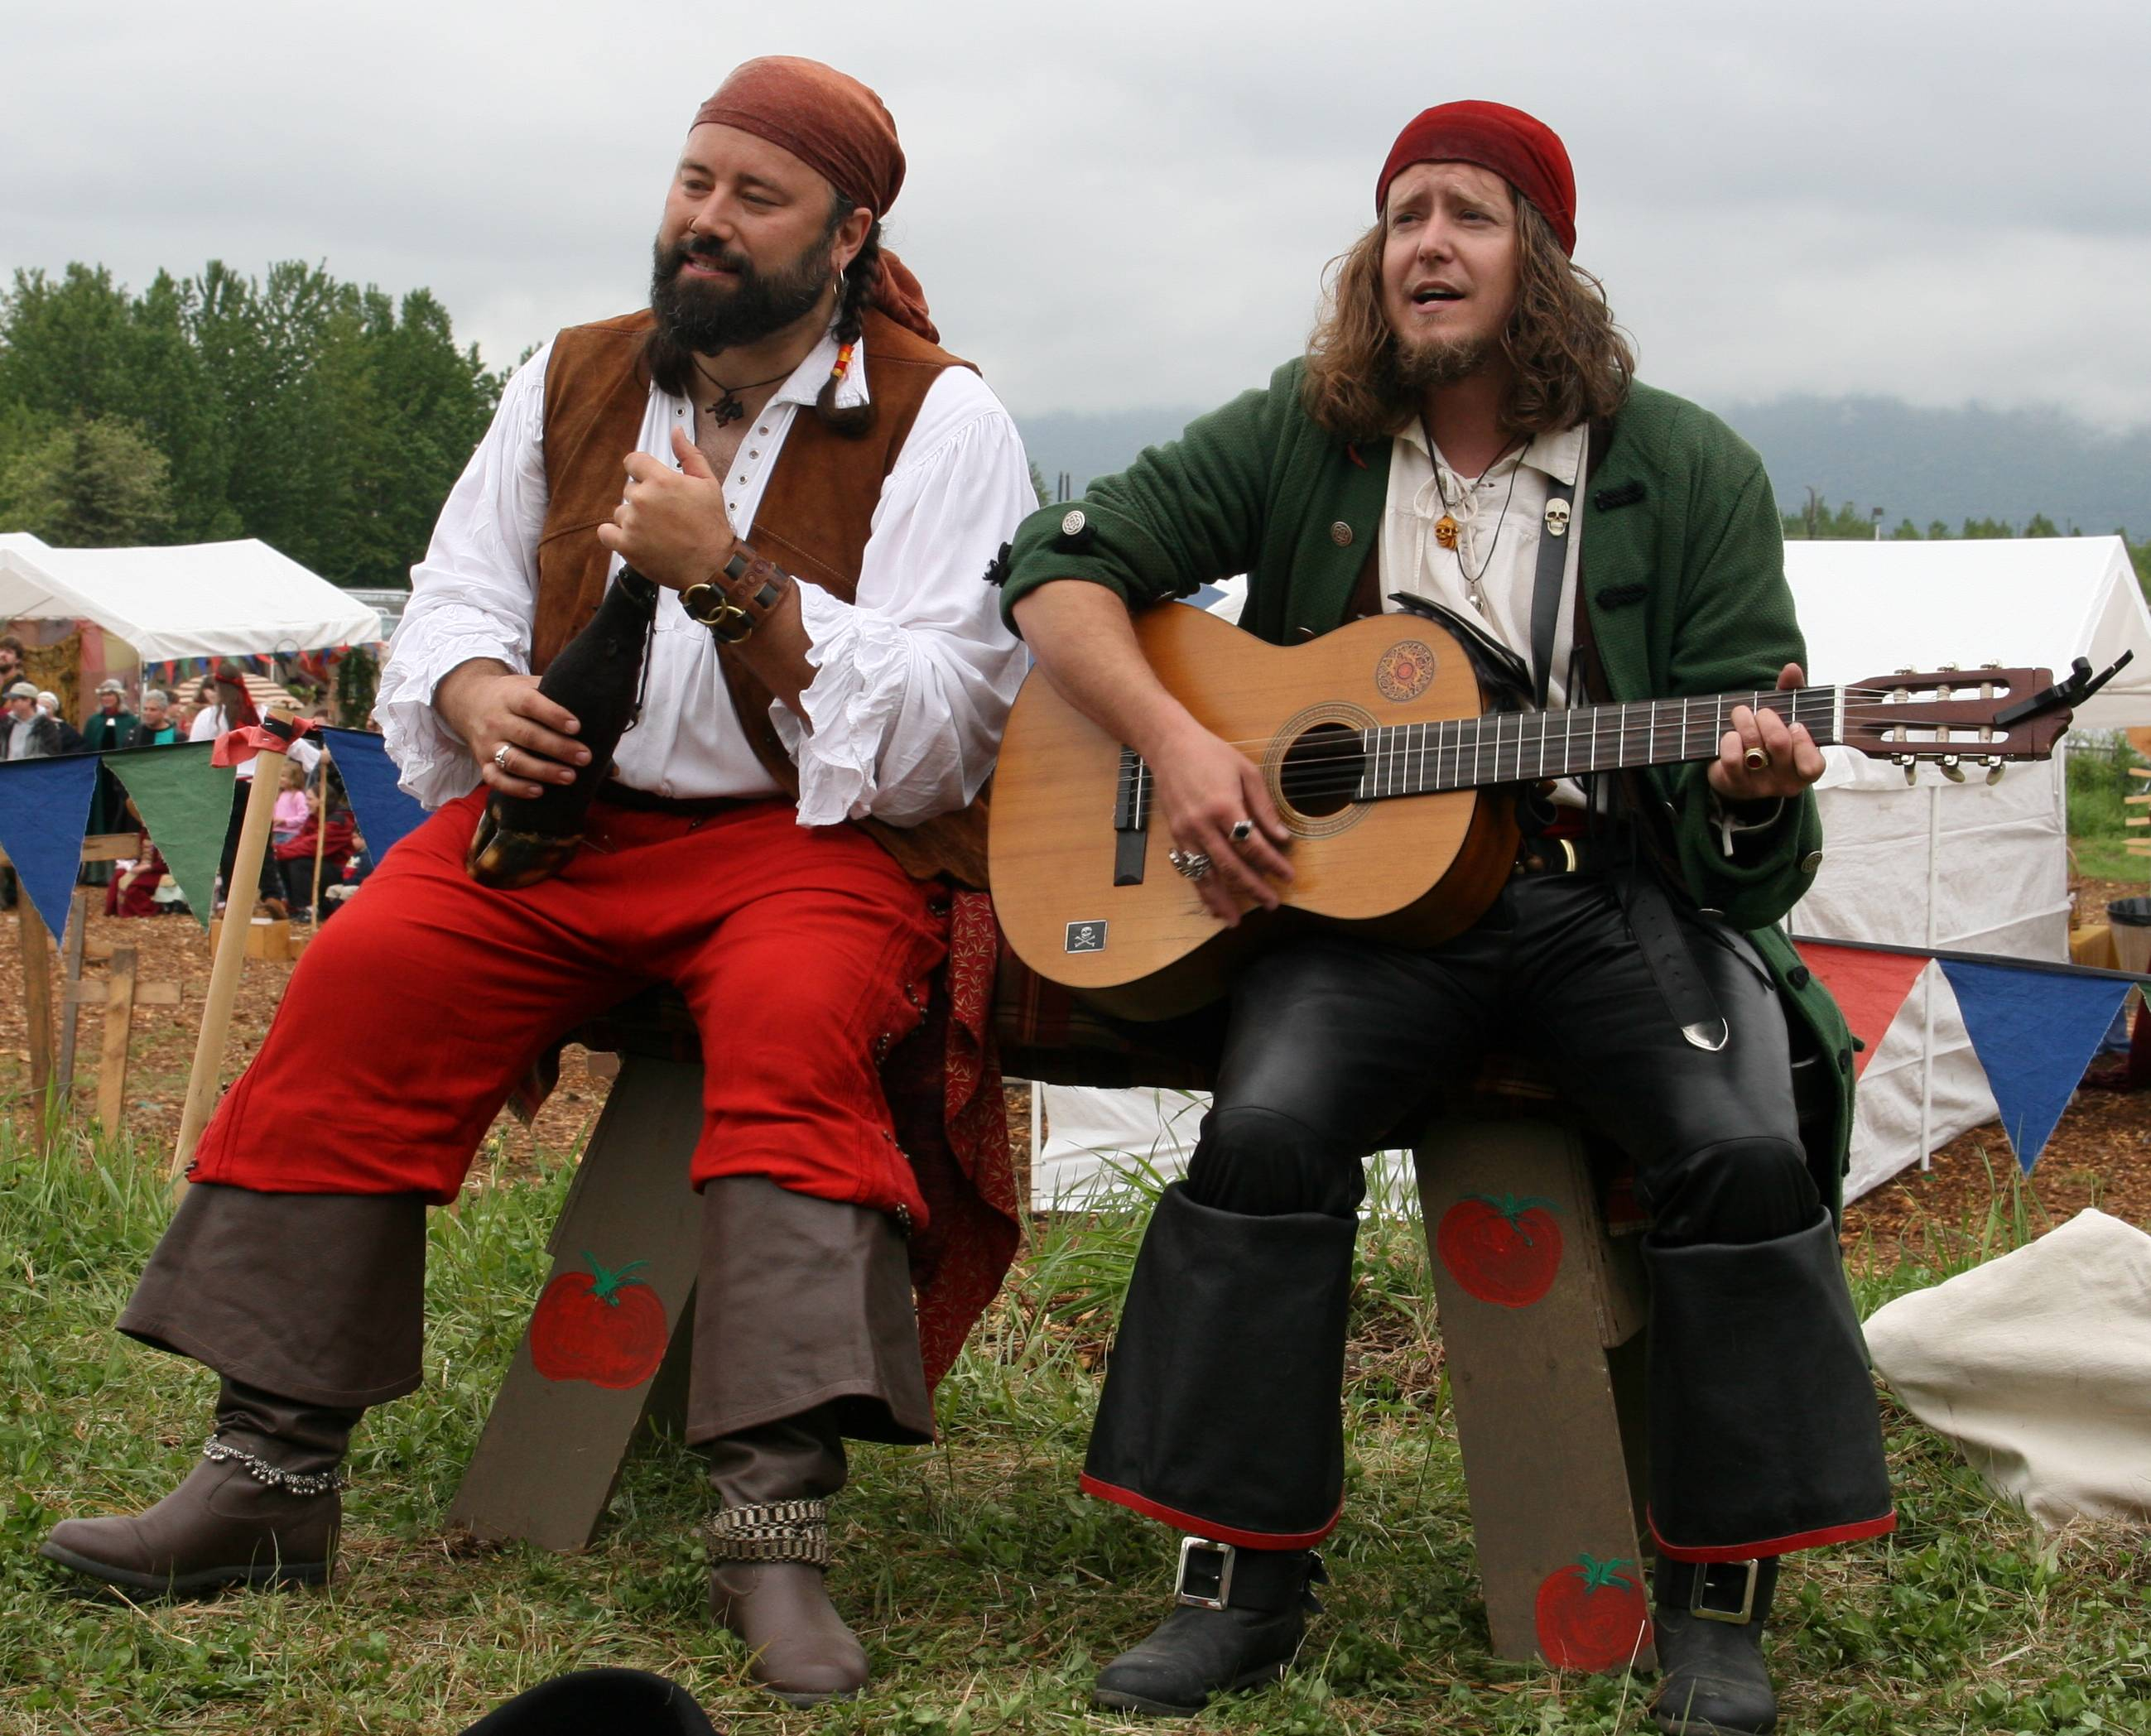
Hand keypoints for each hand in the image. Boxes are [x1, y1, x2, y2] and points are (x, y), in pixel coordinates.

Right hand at [435, 661, 589, 800]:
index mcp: (511, 696)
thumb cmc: (515, 696)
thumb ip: (561, 698)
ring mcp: (488, 744)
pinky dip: (516, 788)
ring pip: (513, 760)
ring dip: (543, 771)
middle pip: (527, 735)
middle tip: (585, 757)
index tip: (577, 727)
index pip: (530, 704)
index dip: (553, 715)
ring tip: (570, 777)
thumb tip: (607, 722)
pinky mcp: (483, 763)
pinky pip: (496, 779)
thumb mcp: (531, 686)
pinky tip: (539, 791)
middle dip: (558, 748)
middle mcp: (497, 720)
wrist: (470, 701)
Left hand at [595, 427, 735, 589]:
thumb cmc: (712, 527)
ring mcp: (632, 523)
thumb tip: (677, 432)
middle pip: (628, 489)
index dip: (641, 471)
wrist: (711, 565)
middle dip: (643, 499)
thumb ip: (689, 454)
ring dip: (633, 519)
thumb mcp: (708, 484)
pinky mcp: (626, 545)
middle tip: (664, 515)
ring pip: (620, 512)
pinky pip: (606, 533)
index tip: (649, 482)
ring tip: (656, 531)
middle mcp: (643, 499)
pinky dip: (615, 536)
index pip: (632, 461)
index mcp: (661, 480)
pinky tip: (634, 538)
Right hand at [1141, 713, 1293, 925]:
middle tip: (1271, 903)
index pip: (1253, 845)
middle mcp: (1202, 825)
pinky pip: (1189, 870)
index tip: (1288, 876)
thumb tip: (1281, 837)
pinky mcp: (1175, 836)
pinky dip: (1201, 889)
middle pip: (1231, 866)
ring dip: (1221, 900)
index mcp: (1224, 806)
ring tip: (1234, 920)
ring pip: (1205, 875)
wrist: (1169, 746)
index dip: (1273, 864)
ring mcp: (1185, 833)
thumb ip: (1264, 807)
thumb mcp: (1247, 772)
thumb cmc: (1211, 754)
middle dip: (1253, 888)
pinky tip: (1211, 903)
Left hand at [1707, 662, 1825, 801]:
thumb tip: (1791, 669)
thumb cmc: (1769, 740)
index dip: (1803, 743)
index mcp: (1805, 768)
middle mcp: (1785, 781)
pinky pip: (1732, 760)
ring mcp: (1759, 786)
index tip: (1795, 724)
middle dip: (1767, 718)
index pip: (1812, 766)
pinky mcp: (1734, 785)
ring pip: (1754, 749)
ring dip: (1745, 722)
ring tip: (1741, 714)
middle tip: (1761, 712)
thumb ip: (1793, 693)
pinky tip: (1730, 734)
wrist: (1737, 772)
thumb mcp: (1786, 717)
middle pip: (1779, 744)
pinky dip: (1729, 740)